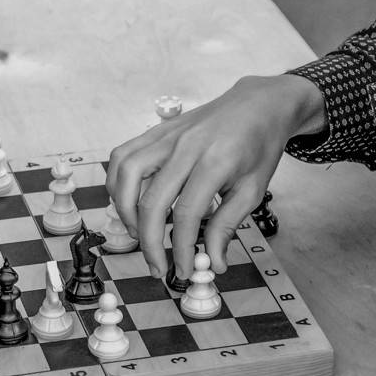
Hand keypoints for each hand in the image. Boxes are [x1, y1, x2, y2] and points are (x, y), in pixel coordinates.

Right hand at [106, 75, 323, 281]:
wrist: (257, 105)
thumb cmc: (258, 148)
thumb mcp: (253, 190)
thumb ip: (227, 226)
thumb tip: (213, 263)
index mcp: (215, 162)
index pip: (186, 214)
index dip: (180, 247)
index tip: (183, 270)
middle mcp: (186, 147)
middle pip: (152, 200)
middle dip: (149, 241)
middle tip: (157, 265)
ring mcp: (167, 136)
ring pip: (127, 174)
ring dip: (125, 210)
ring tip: (137, 233)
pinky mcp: (156, 131)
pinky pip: (123, 155)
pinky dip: (117, 182)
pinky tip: (128, 202)